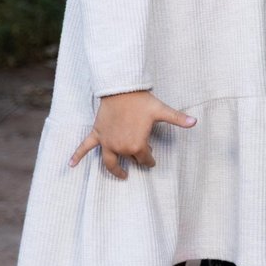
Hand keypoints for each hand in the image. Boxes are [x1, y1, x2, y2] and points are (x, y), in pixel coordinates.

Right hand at [68, 90, 194, 179]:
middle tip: (140, 159)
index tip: (152, 158)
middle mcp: (120, 147)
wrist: (121, 90)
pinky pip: (85, 147)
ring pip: (108, 161)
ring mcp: (107, 142)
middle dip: (136, 160)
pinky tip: (70, 165)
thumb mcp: (162, 111)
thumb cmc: (142, 101)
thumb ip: (178, 119)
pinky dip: (77, 155)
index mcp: (137, 145)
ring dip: (113, 169)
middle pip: (129, 159)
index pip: (144, 158)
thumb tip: (195, 122)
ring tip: (121, 175)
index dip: (150, 159)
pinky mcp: (97, 134)